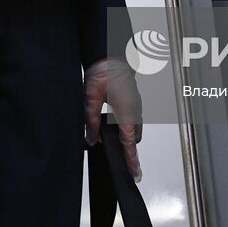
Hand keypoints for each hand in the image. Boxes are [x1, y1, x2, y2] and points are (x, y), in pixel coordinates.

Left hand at [84, 55, 142, 181]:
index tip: (134, 172)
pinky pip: (132, 120)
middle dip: (127, 149)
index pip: (129, 141)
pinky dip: (125, 127)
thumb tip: (91, 139)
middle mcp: (135, 110)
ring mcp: (136, 105)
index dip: (131, 159)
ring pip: (133, 129)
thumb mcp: (91, 97)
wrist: (111, 54)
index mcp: (126, 111)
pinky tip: (113, 126)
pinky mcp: (133, 101)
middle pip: (133, 138)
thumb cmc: (104, 70)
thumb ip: (91, 121)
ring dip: (126, 137)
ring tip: (114, 144)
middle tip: (121, 161)